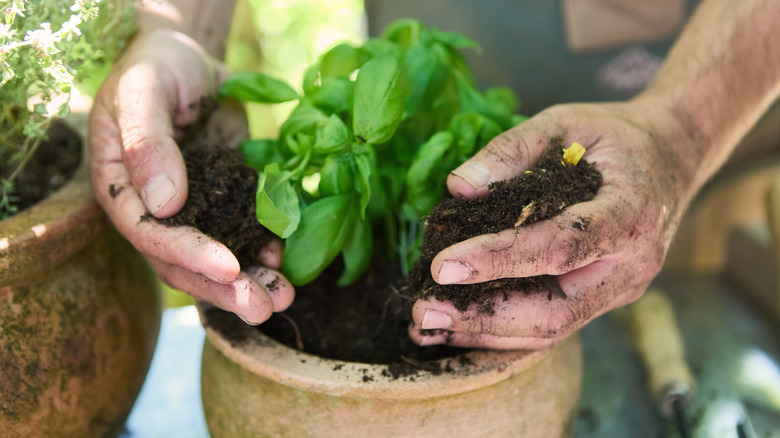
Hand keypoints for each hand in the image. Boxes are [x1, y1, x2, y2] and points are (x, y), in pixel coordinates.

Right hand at [89, 29, 293, 323]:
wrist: (188, 61)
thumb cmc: (155, 68)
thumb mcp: (143, 92)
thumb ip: (148, 143)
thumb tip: (164, 203)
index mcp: (122, 190)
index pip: (150, 235)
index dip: (189, 254)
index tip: (229, 267)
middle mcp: (155, 211)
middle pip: (185, 263)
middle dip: (226, 288)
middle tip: (264, 307)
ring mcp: (193, 210)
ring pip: (217, 258)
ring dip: (251, 282)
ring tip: (285, 299)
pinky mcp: (226, 200)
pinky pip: (245, 233)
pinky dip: (266, 250)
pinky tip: (287, 261)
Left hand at [409, 101, 693, 348]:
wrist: (672, 157)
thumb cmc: (614, 136)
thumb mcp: (564, 122)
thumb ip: (511, 150)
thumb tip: (457, 188)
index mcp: (630, 213)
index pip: (561, 246)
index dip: (500, 259)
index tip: (443, 265)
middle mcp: (631, 265)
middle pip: (556, 311)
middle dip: (484, 316)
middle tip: (423, 310)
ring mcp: (620, 290)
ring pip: (551, 329)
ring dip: (485, 332)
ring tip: (427, 324)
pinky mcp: (604, 299)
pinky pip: (552, 325)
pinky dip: (502, 330)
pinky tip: (458, 324)